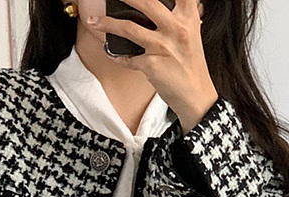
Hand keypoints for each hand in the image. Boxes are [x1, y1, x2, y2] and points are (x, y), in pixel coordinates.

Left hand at [86, 0, 216, 132]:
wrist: (195, 95)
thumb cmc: (191, 65)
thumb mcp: (192, 33)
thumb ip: (181, 15)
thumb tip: (172, 2)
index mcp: (187, 17)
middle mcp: (176, 28)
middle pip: (146, 2)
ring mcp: (163, 47)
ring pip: (128, 28)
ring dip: (106, 24)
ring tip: (93, 21)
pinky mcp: (152, 65)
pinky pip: (127, 58)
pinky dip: (115, 55)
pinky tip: (110, 52)